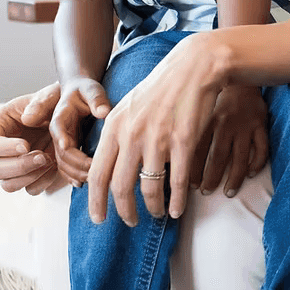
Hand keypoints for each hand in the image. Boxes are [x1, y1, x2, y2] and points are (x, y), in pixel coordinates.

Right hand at [0, 82, 65, 194]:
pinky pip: (30, 189)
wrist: (73, 116)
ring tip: (50, 161)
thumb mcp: (50, 95)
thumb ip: (40, 102)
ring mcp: (15, 165)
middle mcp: (2, 149)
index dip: (4, 149)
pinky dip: (43, 182)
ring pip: (8, 185)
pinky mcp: (31, 175)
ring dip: (29, 177)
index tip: (25, 145)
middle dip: (19, 166)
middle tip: (42, 156)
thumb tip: (26, 119)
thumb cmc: (56, 101)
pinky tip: (56, 167)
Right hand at [49, 76, 110, 187]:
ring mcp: (61, 143)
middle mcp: (57, 134)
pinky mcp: (67, 150)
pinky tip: (83, 183)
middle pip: (61, 156)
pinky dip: (72, 176)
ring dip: (75, 174)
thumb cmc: (85, 89)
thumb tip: (104, 112)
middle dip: (77, 166)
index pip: (60, 136)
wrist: (79, 91)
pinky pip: (65, 168)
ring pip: (62, 165)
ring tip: (93, 179)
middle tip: (95, 171)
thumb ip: (96, 99)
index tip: (84, 160)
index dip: (68, 148)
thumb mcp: (91, 89)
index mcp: (60, 118)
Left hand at [86, 32, 228, 225]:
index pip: (97, 174)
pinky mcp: (183, 141)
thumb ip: (115, 135)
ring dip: (152, 208)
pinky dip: (177, 200)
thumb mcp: (127, 107)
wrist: (193, 67)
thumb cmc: (161, 88)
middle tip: (130, 222)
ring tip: (156, 214)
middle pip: (120, 187)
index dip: (96, 202)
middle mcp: (132, 135)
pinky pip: (177, 181)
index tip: (99, 218)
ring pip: (149, 188)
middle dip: (124, 212)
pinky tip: (178, 209)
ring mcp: (158, 139)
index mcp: (114, 127)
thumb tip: (105, 165)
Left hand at [192, 82, 268, 197]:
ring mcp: (245, 124)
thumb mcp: (196, 105)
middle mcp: (226, 123)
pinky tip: (251, 174)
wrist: (237, 72)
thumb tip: (166, 154)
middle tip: (205, 192)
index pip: (197, 151)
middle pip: (218, 157)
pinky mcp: (261, 123)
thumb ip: (185, 126)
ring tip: (228, 192)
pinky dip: (258, 162)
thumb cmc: (213, 92)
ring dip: (234, 177)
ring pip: (240, 157)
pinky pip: (262, 147)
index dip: (192, 170)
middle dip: (211, 178)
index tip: (188, 186)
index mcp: (208, 119)